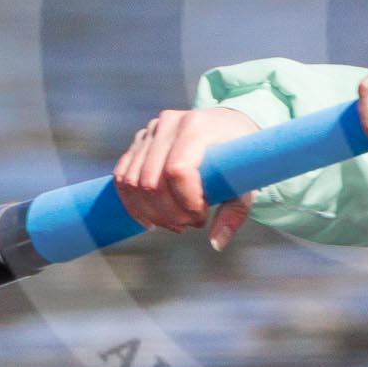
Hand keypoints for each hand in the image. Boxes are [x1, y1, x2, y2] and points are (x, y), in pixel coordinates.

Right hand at [112, 106, 260, 248]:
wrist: (227, 125)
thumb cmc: (237, 155)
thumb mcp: (245, 181)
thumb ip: (234, 212)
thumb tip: (216, 243)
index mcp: (197, 127)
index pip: (177, 170)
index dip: (185, 202)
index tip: (201, 216)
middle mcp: (169, 124)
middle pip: (151, 181)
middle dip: (168, 213)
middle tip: (189, 224)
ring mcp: (151, 131)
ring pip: (132, 182)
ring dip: (151, 213)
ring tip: (175, 222)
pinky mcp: (139, 141)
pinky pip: (122, 177)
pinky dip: (132, 204)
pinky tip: (151, 219)